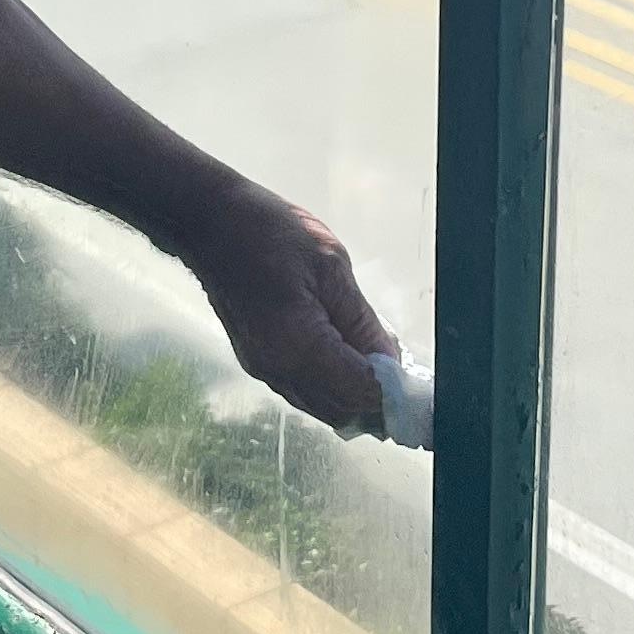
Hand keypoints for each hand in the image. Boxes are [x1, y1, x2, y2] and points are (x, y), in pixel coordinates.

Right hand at [175, 177, 395, 433]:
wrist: (209, 224)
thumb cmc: (270, 232)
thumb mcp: (330, 266)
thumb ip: (361, 321)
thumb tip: (392, 363)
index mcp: (297, 345)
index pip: (359, 390)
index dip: (395, 395)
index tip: (425, 393)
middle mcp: (277, 369)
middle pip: (340, 409)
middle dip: (380, 406)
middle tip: (414, 393)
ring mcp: (263, 370)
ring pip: (322, 407)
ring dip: (357, 401)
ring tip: (392, 382)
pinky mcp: (258, 362)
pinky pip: (304, 392)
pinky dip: (334, 389)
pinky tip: (357, 369)